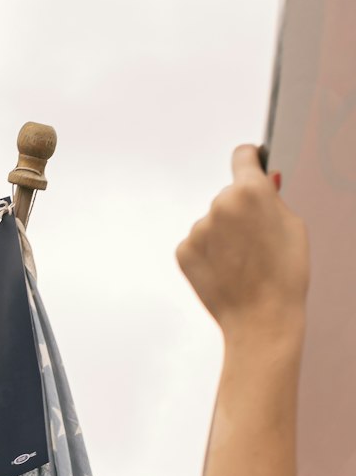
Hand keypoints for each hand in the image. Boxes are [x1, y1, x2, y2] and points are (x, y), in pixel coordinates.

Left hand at [176, 146, 308, 340]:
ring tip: (240, 263)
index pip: (242, 156)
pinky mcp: (183, 252)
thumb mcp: (293, 225)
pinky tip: (224, 271)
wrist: (261, 319)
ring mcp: (198, 229)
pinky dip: (207, 254)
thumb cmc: (284, 275)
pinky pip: (197, 244)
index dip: (249, 161)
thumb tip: (265, 178)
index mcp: (250, 190)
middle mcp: (219, 204)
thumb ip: (274, 197)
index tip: (251, 165)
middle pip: (228, 196)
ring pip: (212, 222)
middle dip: (239, 211)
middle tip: (255, 241)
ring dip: (222, 235)